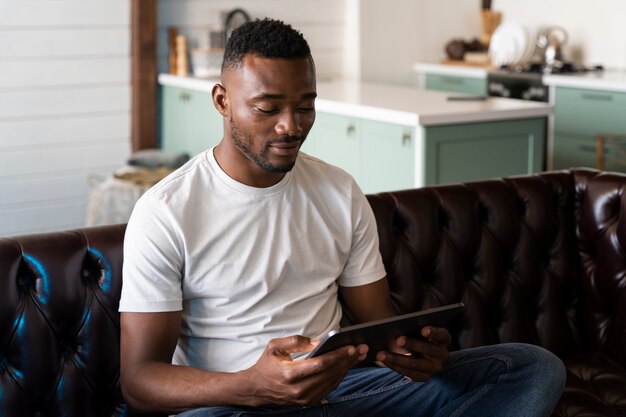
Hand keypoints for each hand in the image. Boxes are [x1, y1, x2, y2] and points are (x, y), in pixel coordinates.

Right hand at [241, 335, 367, 405]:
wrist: (257, 389)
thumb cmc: (267, 364)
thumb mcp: (275, 346)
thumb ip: (296, 341)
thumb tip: (319, 342)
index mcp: (290, 374)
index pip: (321, 364)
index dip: (338, 355)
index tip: (351, 346)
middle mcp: (299, 389)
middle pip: (330, 373)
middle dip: (348, 360)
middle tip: (362, 348)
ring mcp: (305, 398)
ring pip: (332, 381)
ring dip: (347, 368)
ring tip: (358, 355)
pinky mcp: (308, 402)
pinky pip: (329, 388)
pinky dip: (339, 376)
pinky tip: (347, 366)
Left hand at [376, 326, 450, 380]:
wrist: (423, 350)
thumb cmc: (419, 331)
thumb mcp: (421, 326)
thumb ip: (416, 323)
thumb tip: (399, 323)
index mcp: (444, 338)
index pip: (441, 334)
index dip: (433, 332)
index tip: (424, 329)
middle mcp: (442, 354)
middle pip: (427, 349)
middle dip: (412, 344)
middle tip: (397, 339)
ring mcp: (434, 368)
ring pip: (415, 364)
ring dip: (396, 359)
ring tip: (380, 354)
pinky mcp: (424, 376)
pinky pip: (409, 373)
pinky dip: (395, 367)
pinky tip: (382, 361)